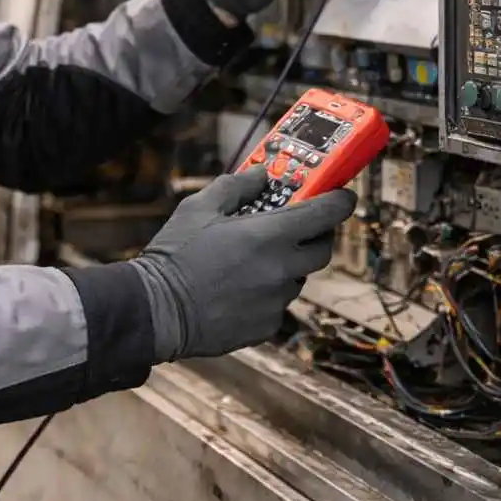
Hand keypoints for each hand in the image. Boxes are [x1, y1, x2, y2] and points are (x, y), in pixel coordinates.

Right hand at [131, 167, 354, 361]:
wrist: (158, 310)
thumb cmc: (175, 255)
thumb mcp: (198, 208)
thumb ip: (235, 187)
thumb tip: (260, 174)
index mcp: (269, 236)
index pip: (326, 214)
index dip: (340, 201)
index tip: (343, 196)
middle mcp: (281, 270)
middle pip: (322, 249)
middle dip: (316, 234)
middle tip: (298, 225)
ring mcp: (276, 301)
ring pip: (297, 277)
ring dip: (286, 264)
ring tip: (252, 258)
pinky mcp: (266, 326)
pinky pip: (278, 303)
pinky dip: (267, 292)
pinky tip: (237, 286)